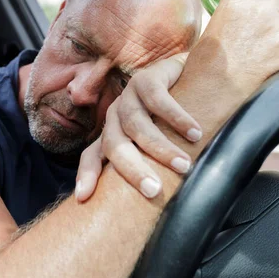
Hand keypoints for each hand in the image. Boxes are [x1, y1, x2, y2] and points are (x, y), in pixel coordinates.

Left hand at [75, 53, 201, 200]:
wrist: (191, 76)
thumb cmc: (173, 121)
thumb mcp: (158, 143)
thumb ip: (150, 165)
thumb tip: (155, 202)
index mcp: (113, 133)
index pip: (92, 155)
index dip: (86, 174)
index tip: (84, 196)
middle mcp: (116, 115)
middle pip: (114, 144)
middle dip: (132, 169)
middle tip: (153, 190)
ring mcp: (129, 95)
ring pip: (135, 124)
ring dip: (160, 147)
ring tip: (184, 165)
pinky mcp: (148, 77)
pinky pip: (157, 99)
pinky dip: (177, 118)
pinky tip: (195, 133)